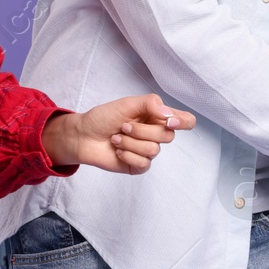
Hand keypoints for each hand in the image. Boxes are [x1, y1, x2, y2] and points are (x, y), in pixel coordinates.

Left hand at [41, 93, 196, 174]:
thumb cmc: (104, 117)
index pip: (185, 120)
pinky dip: (127, 155)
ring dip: (130, 143)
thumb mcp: (127, 103)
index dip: (183, 122)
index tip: (169, 121)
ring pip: (153, 150)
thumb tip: (169, 115)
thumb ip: (150, 104)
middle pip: (168, 136)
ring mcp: (148, 151)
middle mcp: (156, 133)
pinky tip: (117, 151)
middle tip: (124, 126)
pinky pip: (144, 163)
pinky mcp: (139, 165)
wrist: (83, 135)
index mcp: (157, 116)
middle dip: (142, 130)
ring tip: (116, 138)